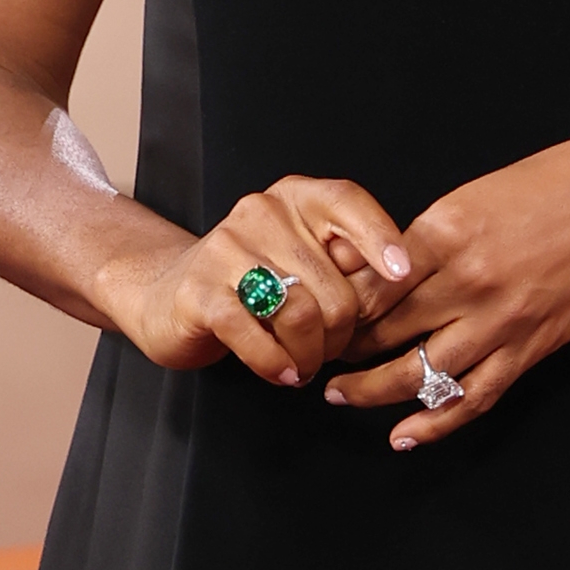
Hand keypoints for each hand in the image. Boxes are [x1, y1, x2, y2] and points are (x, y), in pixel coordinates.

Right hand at [97, 172, 409, 385]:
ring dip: (311, 355)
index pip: (347, 203)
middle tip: (327, 351)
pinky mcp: (201, 292)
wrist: (167, 294)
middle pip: (335, 286)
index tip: (402, 274)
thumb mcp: (303, 258)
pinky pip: (256, 336)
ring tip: (303, 364)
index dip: (380, 238)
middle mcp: (261, 213)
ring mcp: (226, 250)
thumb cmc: (251, 282)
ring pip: (302, 314)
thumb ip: (344, 261)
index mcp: (295, 198)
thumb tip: (392, 285)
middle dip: (341, 335)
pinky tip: (280, 372)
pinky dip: (276, 364)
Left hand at [326, 131, 569, 451]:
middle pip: (384, 328)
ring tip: (339, 396)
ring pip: (420, 370)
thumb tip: (392, 264)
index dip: (331, 304)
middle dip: (341, 348)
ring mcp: (501, 320)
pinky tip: (405, 435)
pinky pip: (474, 395)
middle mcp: (468, 280)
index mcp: (448, 230)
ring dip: (373, 390)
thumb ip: (438, 232)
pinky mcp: (532, 347)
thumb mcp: (485, 190)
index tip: (308, 313)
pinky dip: (437, 421)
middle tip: (307, 358)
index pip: (370, 280)